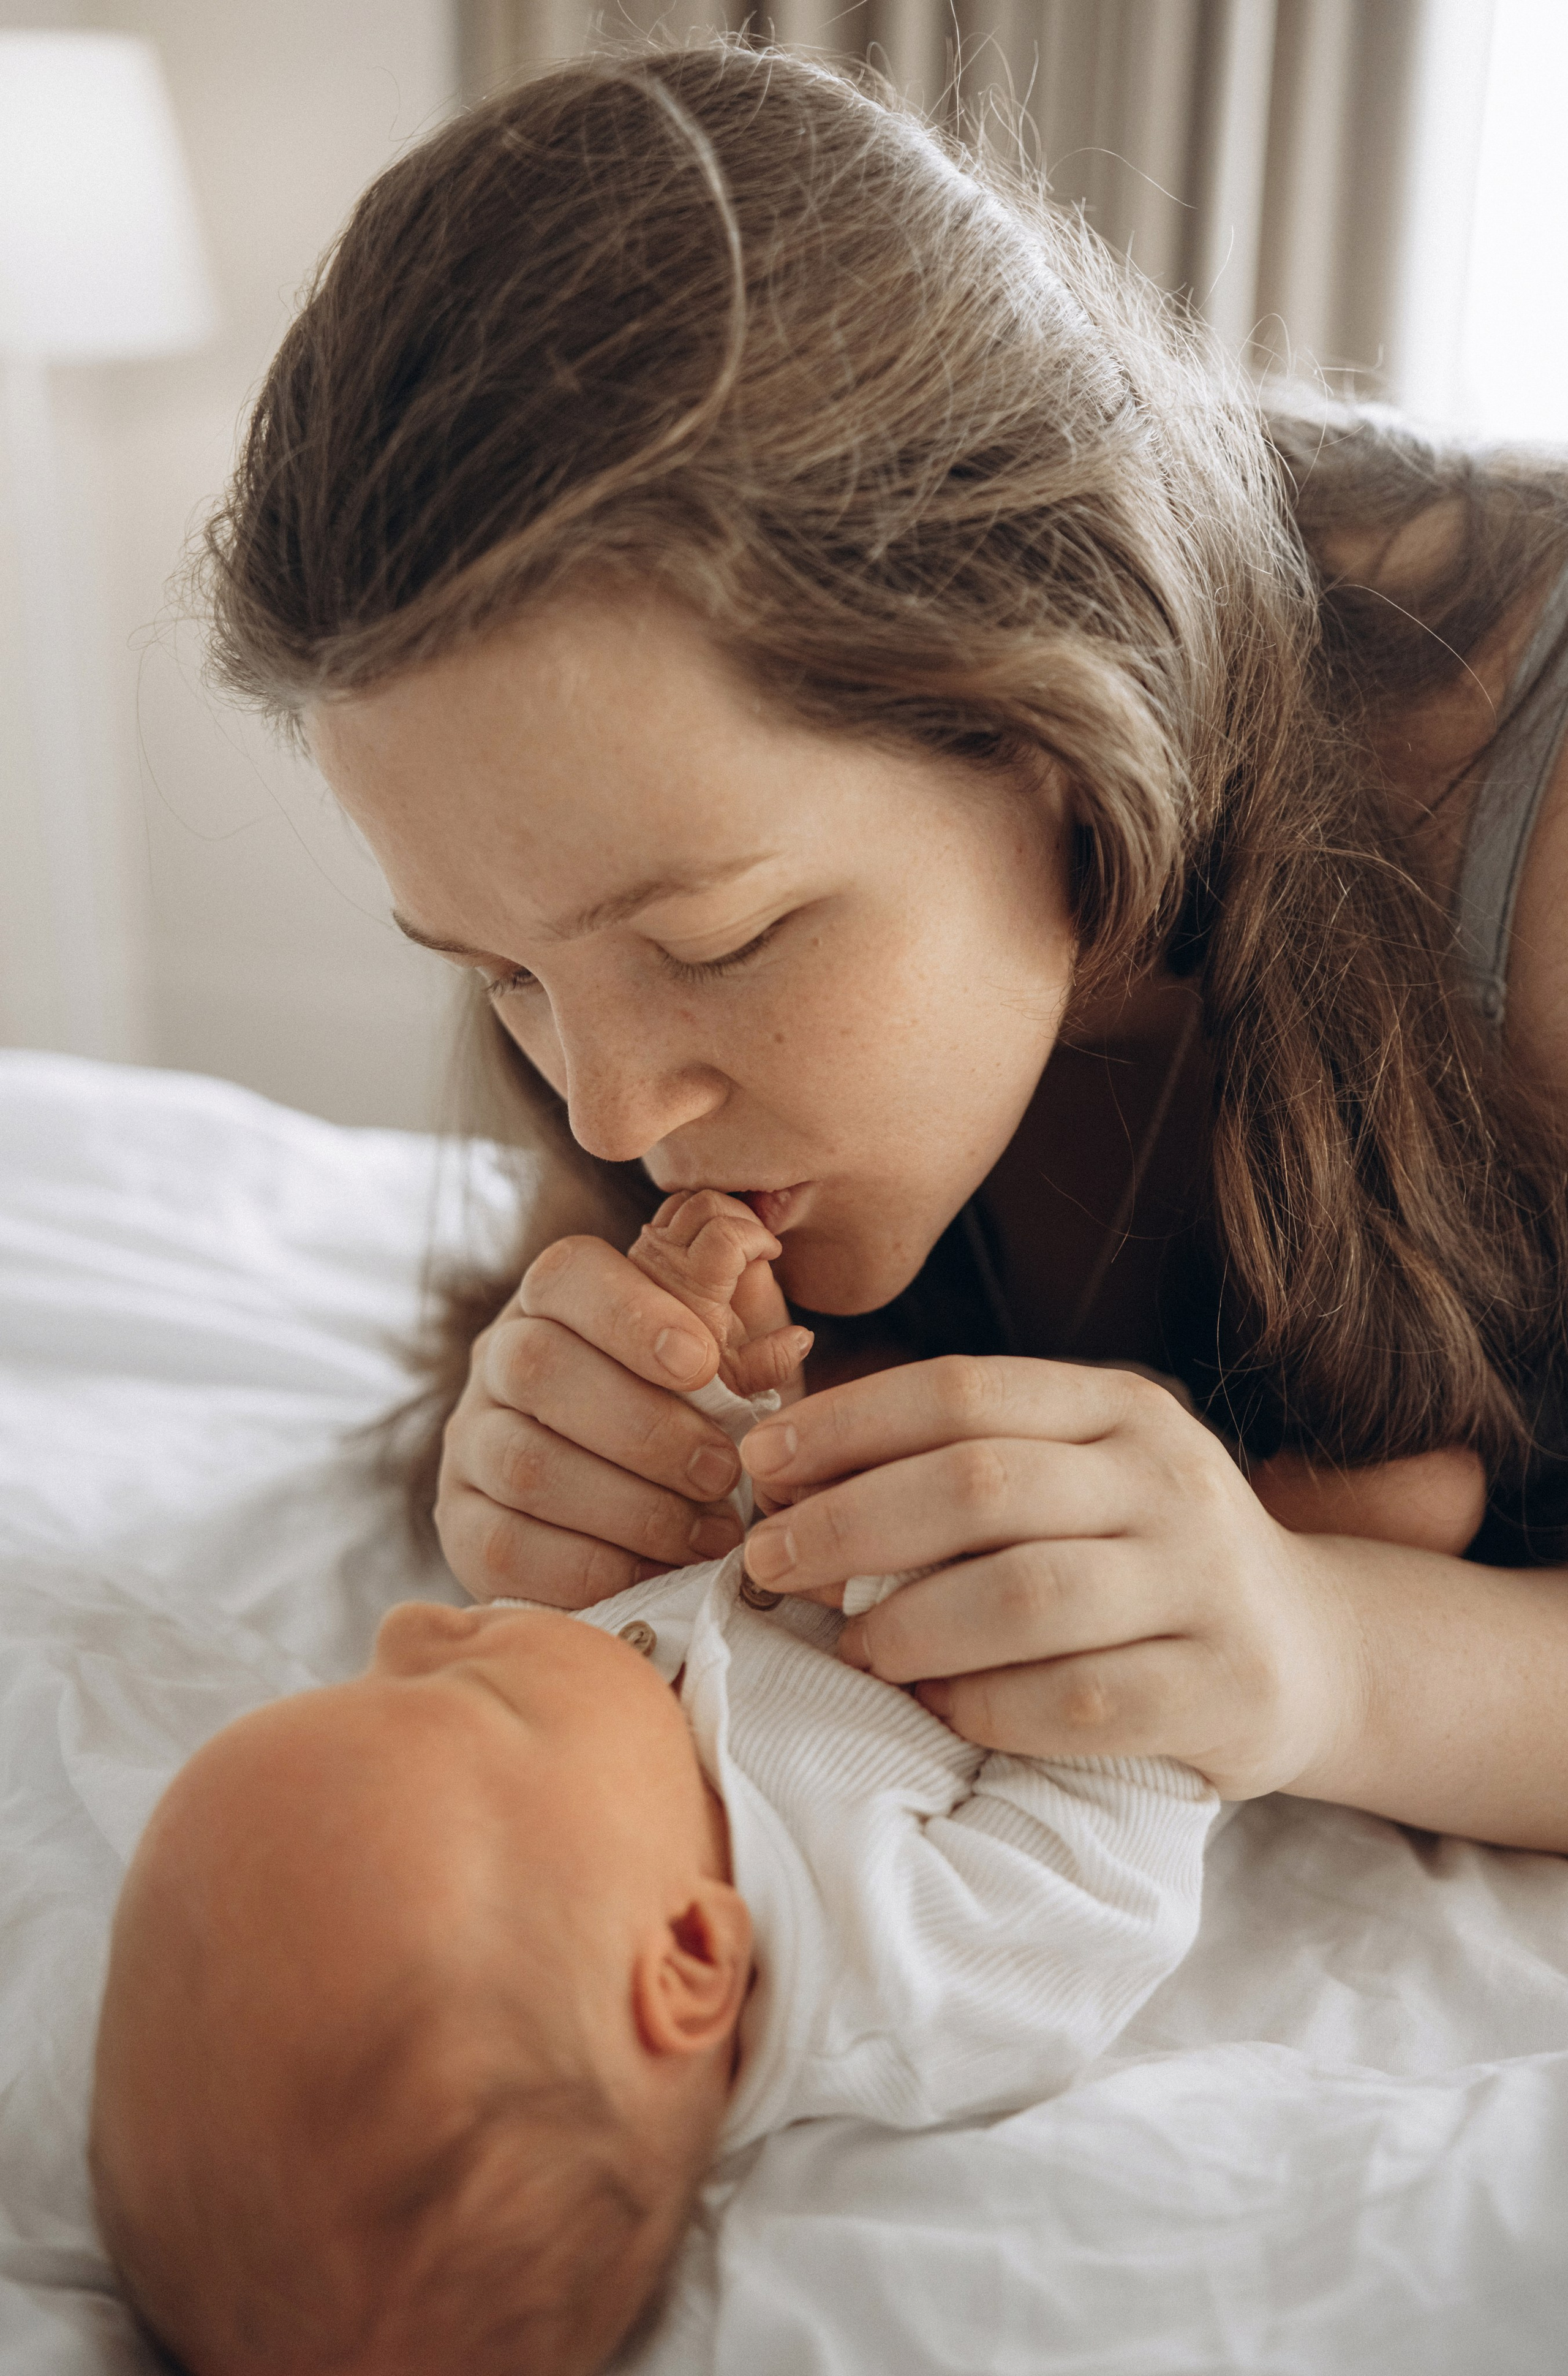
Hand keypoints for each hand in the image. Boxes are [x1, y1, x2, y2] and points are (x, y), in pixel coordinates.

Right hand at [434, 1228, 806, 1607]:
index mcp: (555, 1300)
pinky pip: (507, 1549)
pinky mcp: (462, 1529)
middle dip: (645, 1427)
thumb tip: (752, 1243)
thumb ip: (734, 1304)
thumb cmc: (694, 1415)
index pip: (568, 1275)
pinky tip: (659, 1573)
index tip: (704, 1364)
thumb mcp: (725, 1355)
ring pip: (527, 1465)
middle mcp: (497, 1362)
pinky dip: (593, 1567)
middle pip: (540, 1370)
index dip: (631, 1313)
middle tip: (724, 1471)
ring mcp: (468, 1446)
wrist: (637, 1518)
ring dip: (633, 1506)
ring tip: (711, 1532)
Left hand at [628, 1191, 812, 1398]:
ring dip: (722, 1211)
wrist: (661, 1378)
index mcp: (691, 1291)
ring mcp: (648, 1250)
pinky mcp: (644, 1244)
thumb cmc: (711, 1378)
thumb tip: (802, 1337)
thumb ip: (773, 1361)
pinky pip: (673, 1207)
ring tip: (742, 1242)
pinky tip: (719, 1240)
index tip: (772, 1253)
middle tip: (760, 1244)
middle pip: (706, 1204)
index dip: (758, 1237)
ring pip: (688, 1199)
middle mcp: (661, 1264)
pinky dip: (701, 1211)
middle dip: (743, 1217)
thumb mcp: (745, 1378)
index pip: (726, 1234)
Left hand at [738, 1356, 1365, 1800]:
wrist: (1311, 1649)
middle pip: (978, 1487)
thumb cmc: (1140, 1556)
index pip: (961, 1390)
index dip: (845, 1425)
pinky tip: (939, 1707)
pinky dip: (986, 1707)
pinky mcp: (1223, 1688)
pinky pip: (1076, 1701)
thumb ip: (961, 1461)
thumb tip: (787, 1472)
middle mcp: (1169, 1479)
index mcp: (1119, 1407)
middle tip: (768, 1564)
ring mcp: (1206, 1584)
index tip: (760, 1464)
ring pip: (1023, 1597)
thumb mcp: (1074, 1475)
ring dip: (908, 1625)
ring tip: (852, 1646)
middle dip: (848, 1524)